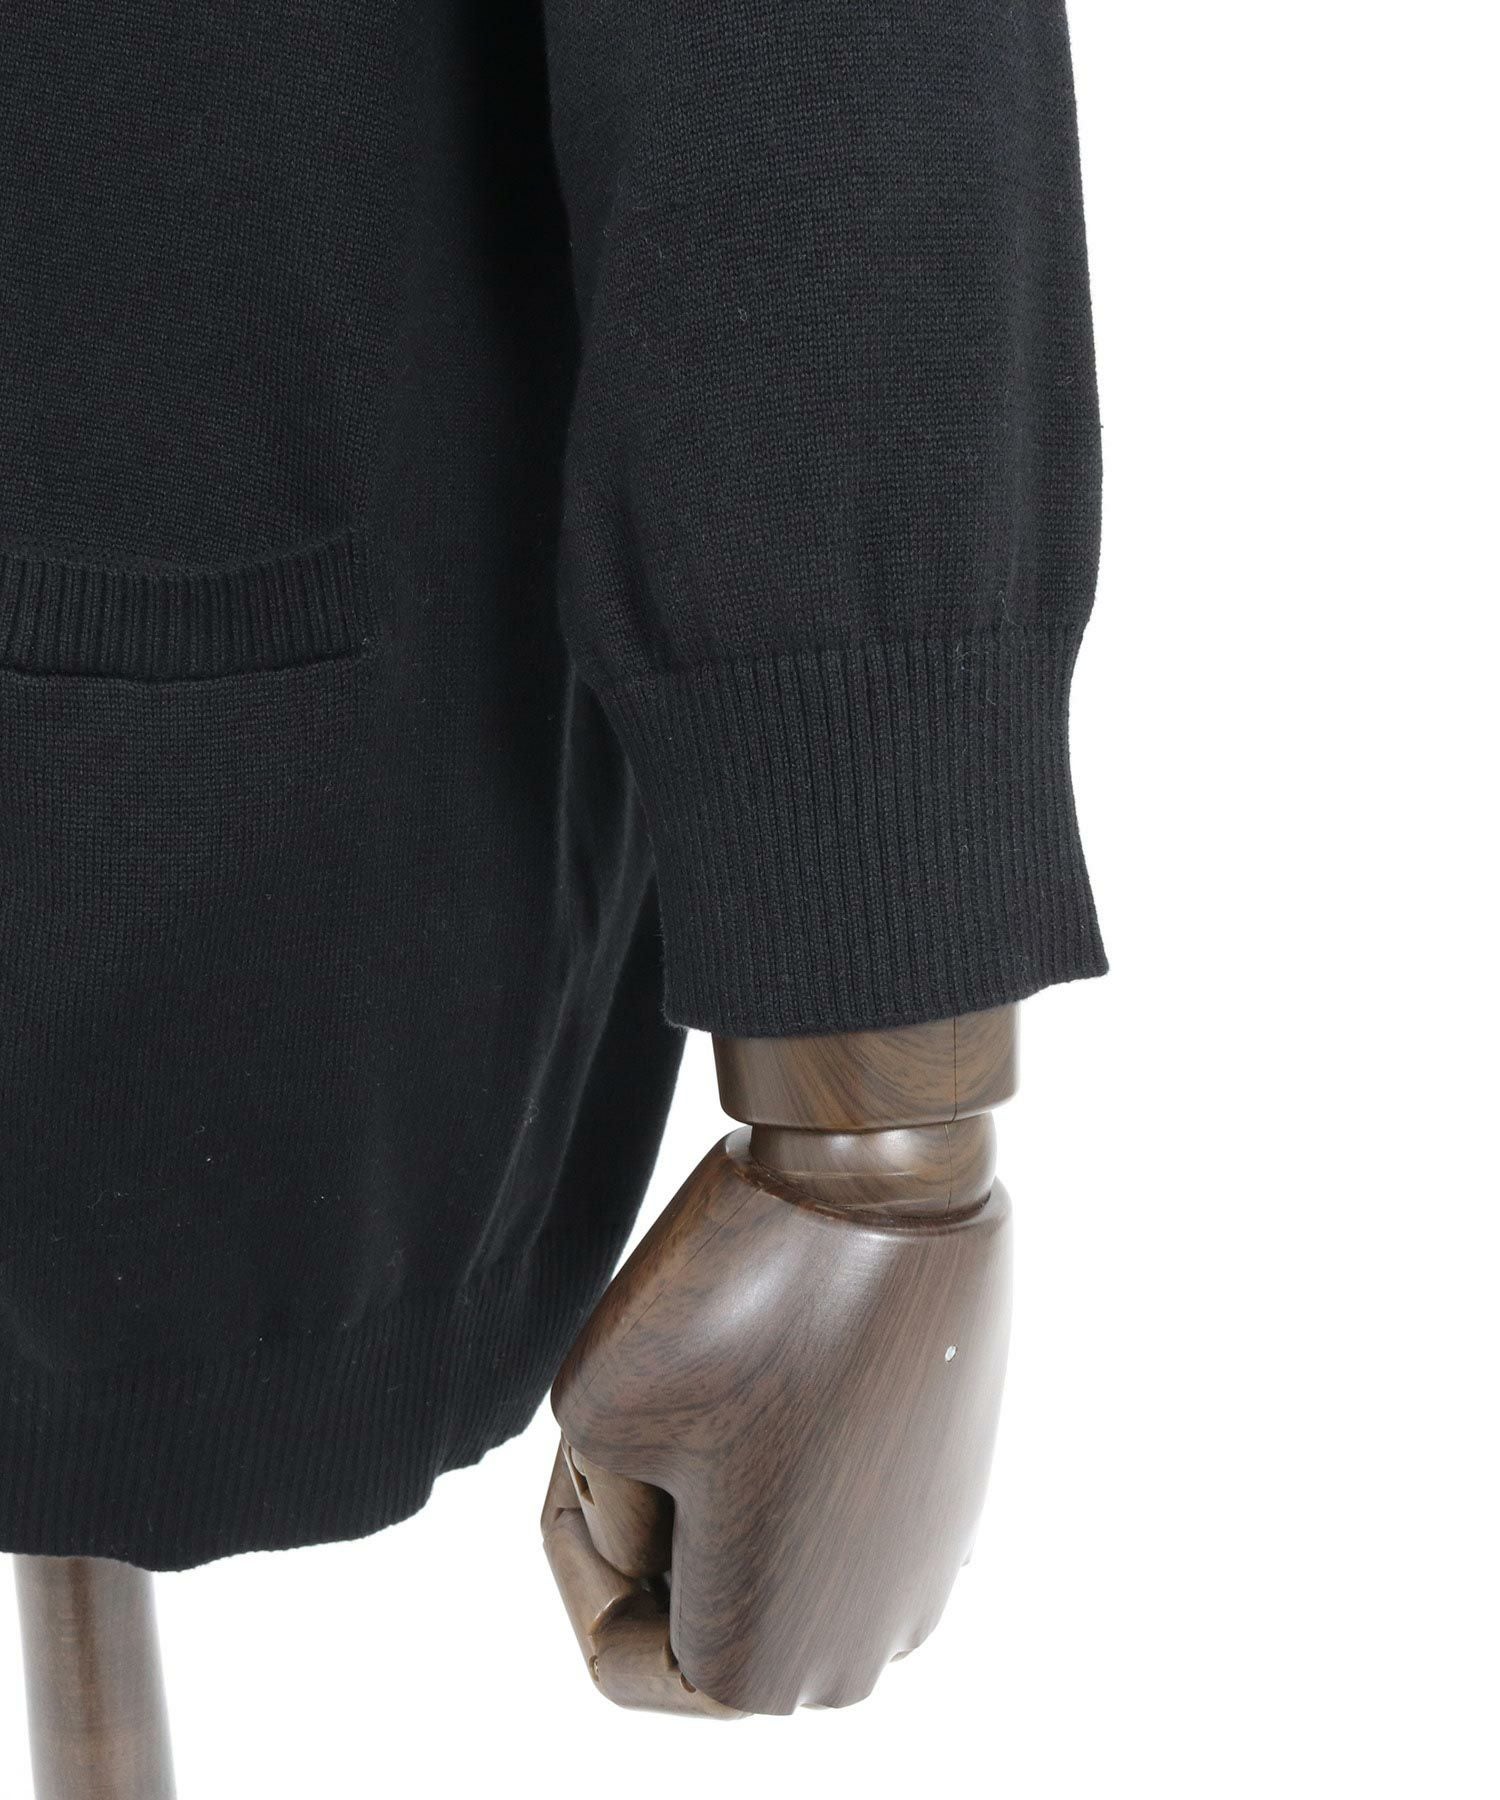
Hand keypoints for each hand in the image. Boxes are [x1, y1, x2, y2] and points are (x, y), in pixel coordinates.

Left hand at [542, 1125, 1011, 1715]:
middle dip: (656, 1522)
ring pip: (767, 1552)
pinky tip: (782, 1359)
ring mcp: (925, 1569)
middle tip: (647, 1405)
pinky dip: (791, 1451)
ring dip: (722, 1484)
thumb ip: (606, 1515)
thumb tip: (672, 1527)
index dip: (582, 1547)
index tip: (593, 1446)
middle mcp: (868, 1646)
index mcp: (771, 1668)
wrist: (888, 1184)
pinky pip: (835, 1503)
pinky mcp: (954, 1493)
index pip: (620, 1649)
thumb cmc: (738, 1302)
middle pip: (700, 1608)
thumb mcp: (594, 1420)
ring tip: (714, 1376)